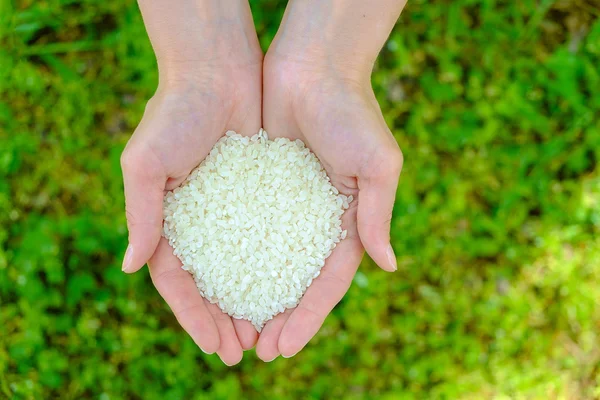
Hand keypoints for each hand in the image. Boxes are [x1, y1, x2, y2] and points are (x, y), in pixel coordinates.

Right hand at [120, 59, 261, 364]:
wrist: (217, 70)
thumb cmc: (173, 113)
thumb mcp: (145, 165)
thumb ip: (142, 215)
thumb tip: (129, 268)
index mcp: (168, 220)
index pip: (179, 282)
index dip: (195, 317)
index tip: (215, 347)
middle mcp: (201, 222)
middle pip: (212, 283)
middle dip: (225, 320)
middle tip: (244, 352)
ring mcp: (232, 211)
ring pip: (243, 268)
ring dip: (252, 302)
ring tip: (267, 334)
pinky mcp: (262, 194)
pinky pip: (271, 237)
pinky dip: (276, 267)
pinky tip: (289, 291)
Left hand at [256, 52, 402, 360]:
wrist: (313, 66)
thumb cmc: (352, 112)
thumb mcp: (377, 165)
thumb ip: (376, 215)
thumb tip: (388, 267)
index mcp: (348, 220)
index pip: (329, 282)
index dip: (308, 316)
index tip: (285, 347)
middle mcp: (317, 219)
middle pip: (297, 280)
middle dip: (280, 317)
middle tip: (258, 352)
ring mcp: (288, 206)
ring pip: (269, 262)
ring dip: (255, 297)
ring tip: (237, 330)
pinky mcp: (260, 187)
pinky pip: (246, 229)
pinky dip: (235, 258)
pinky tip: (218, 283)